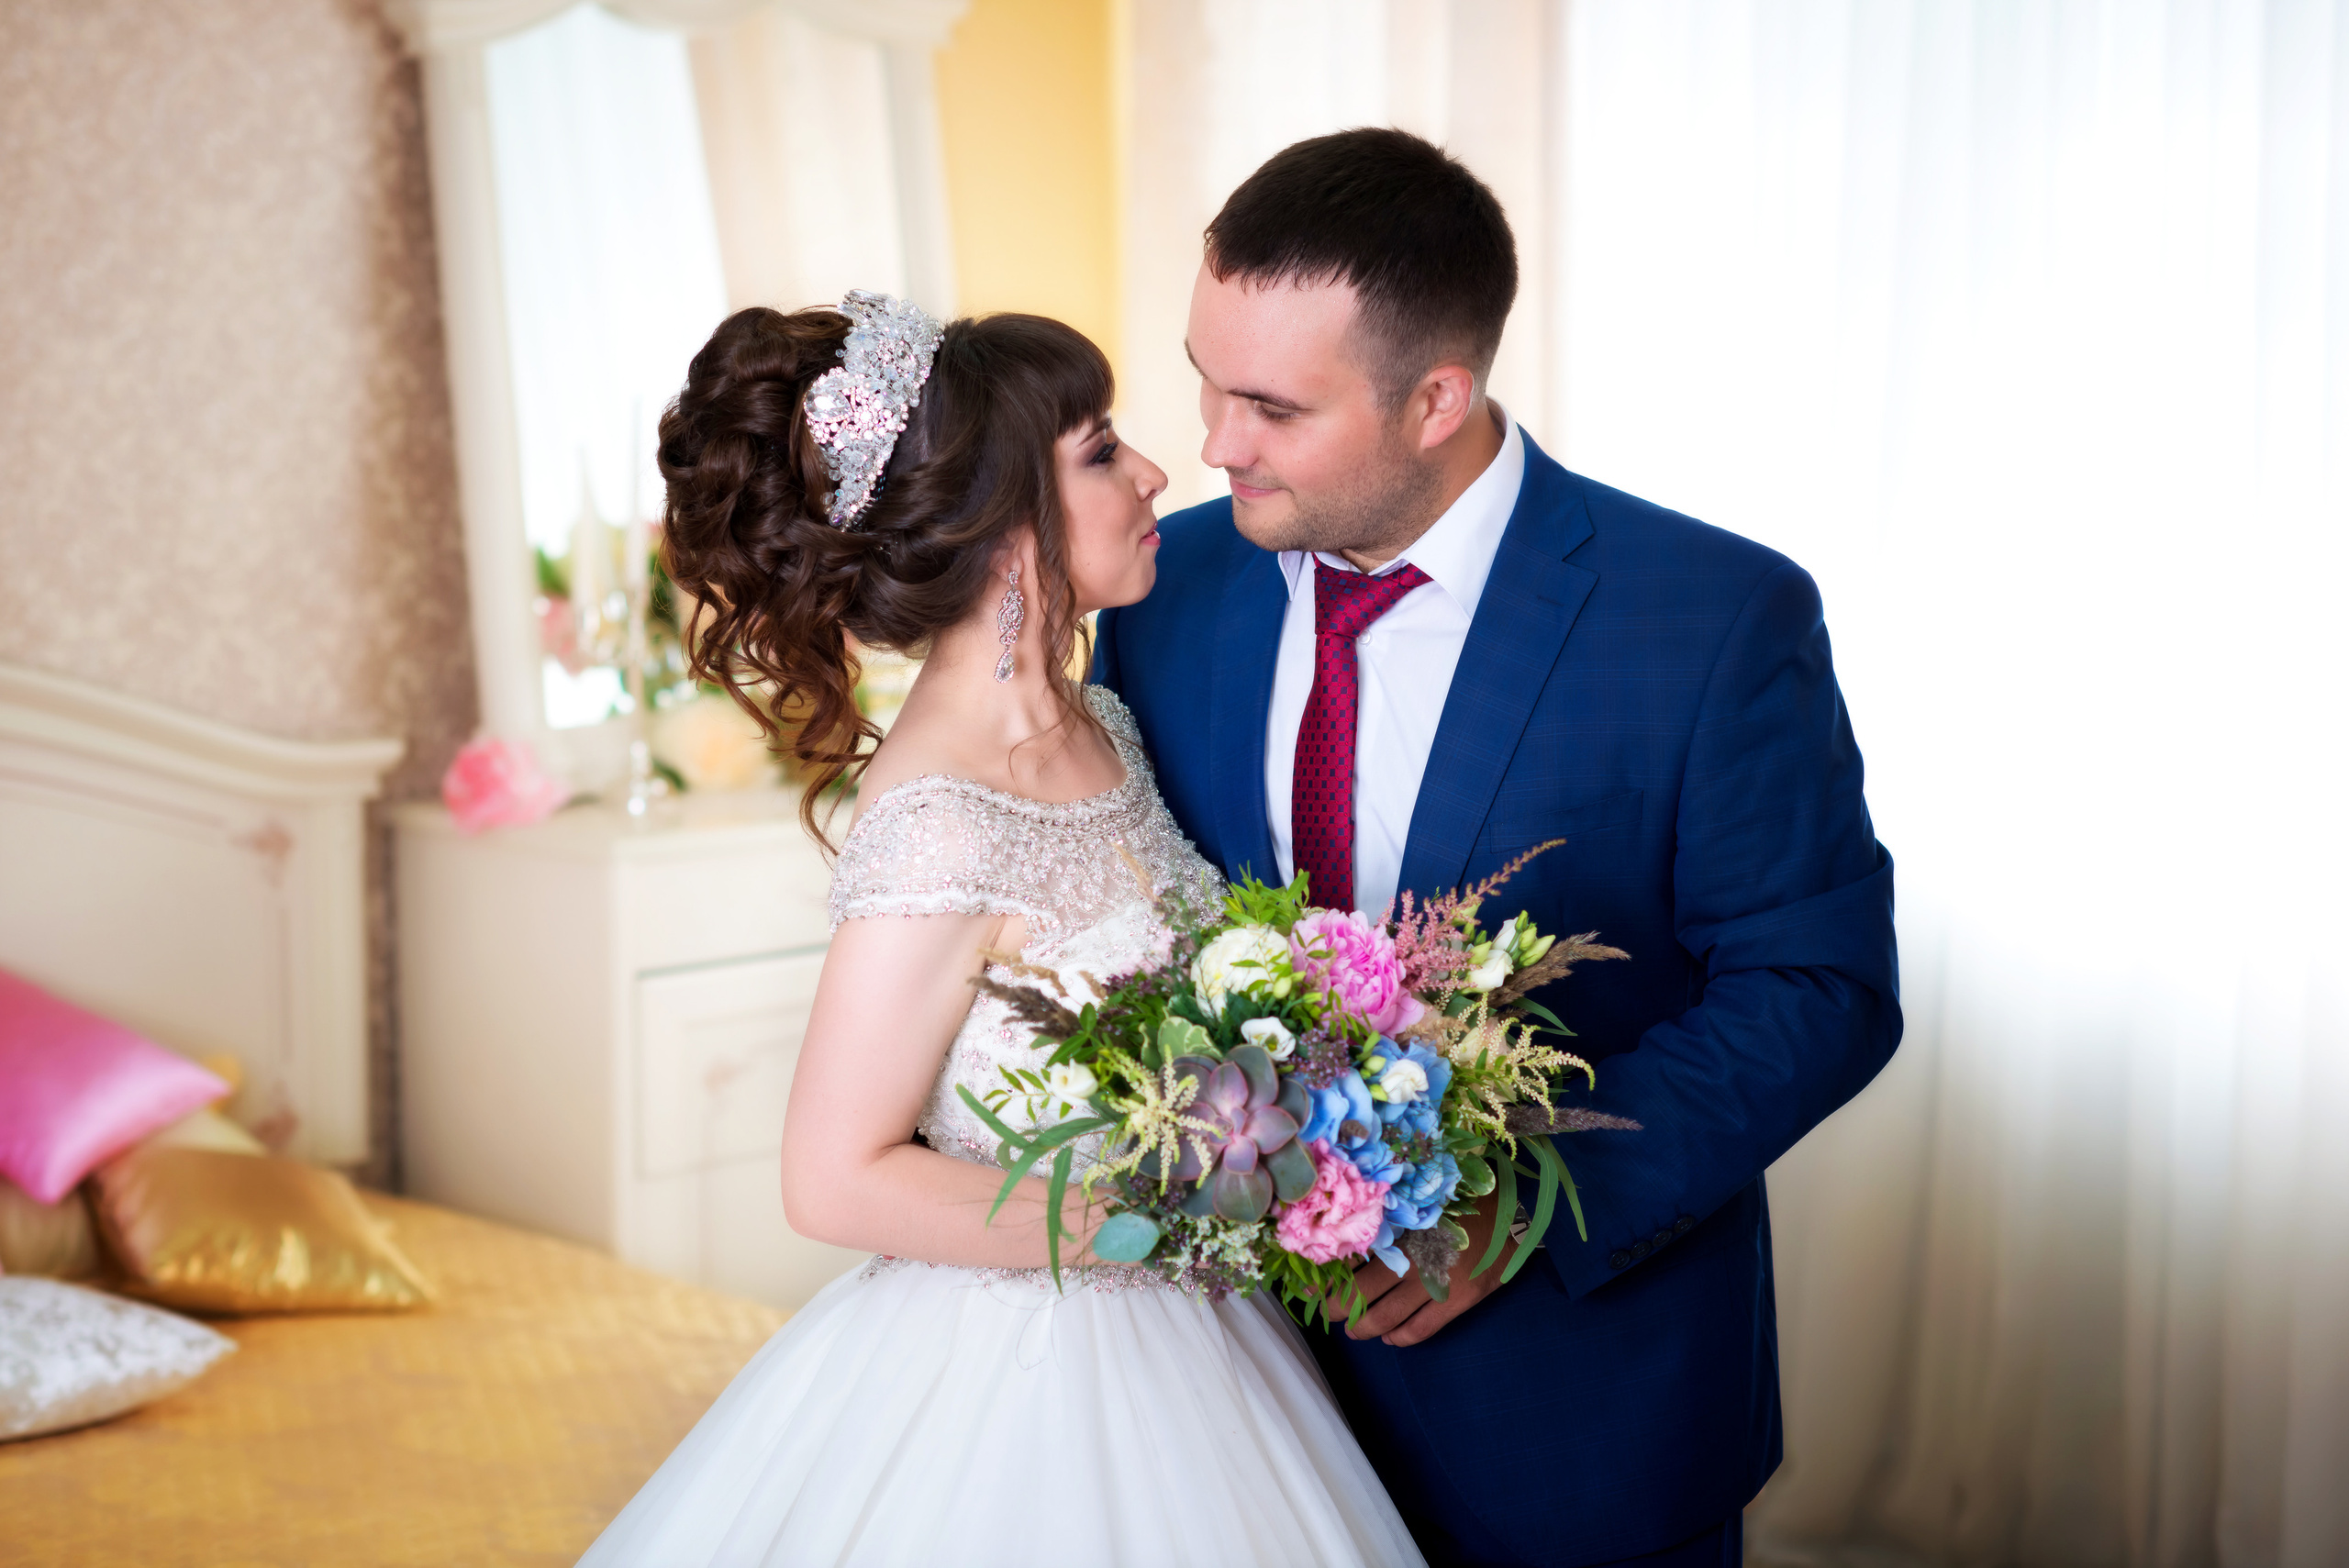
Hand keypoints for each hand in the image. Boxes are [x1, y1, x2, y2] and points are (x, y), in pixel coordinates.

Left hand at [1324, 1198, 1505, 1346]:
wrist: (1510, 1213)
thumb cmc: (1458, 1203)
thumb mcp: (1419, 1205)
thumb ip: (1388, 1223)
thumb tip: (1347, 1245)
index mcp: (1400, 1228)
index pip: (1350, 1258)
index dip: (1326, 1278)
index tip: (1307, 1286)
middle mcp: (1413, 1256)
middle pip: (1361, 1295)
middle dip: (1337, 1309)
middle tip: (1326, 1312)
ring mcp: (1436, 1281)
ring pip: (1385, 1318)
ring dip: (1364, 1328)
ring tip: (1354, 1330)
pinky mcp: (1458, 1300)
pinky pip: (1419, 1330)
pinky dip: (1399, 1337)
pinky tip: (1390, 1336)